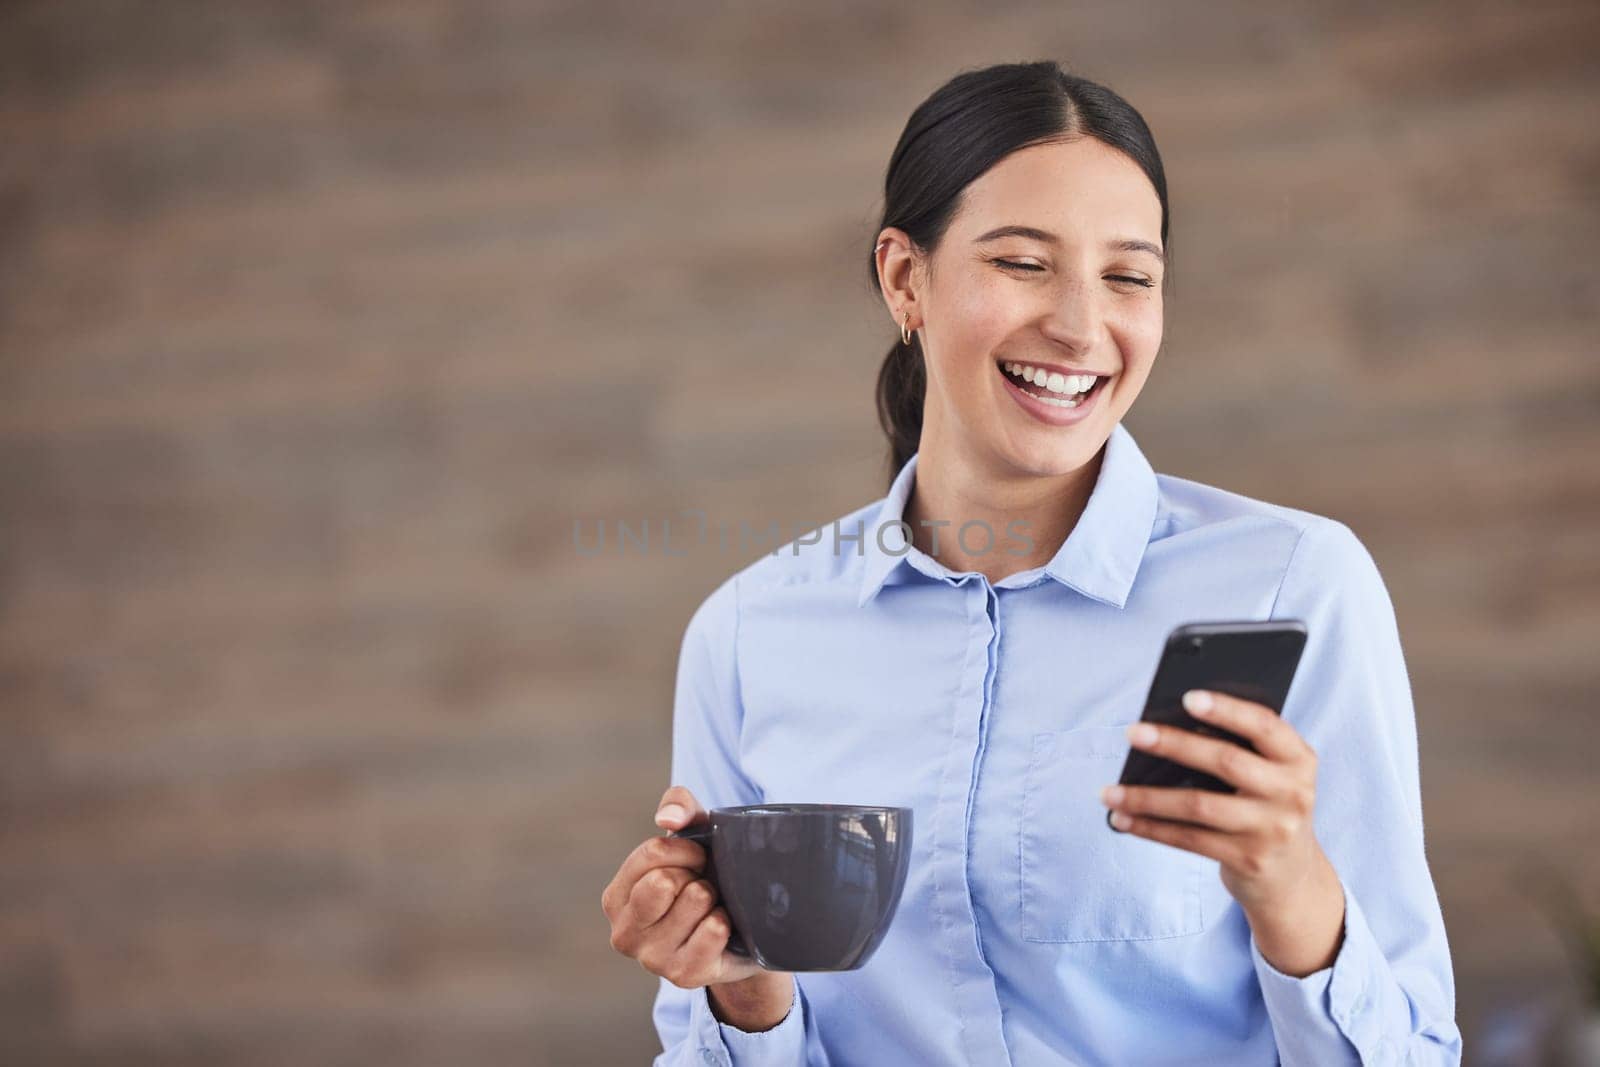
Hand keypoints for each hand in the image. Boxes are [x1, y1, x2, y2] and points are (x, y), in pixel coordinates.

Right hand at [601, 785, 793, 1029]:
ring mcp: (652, 959)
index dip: (685, 848)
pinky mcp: (684, 976)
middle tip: (702, 886)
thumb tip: (667, 818)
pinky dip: (726, 921)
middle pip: (665, 879)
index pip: (652, 853)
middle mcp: (624, 933)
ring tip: (711, 909)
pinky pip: (713, 929)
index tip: (698, 857)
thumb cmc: (708, 876)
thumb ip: (678, 807)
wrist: (742, 932)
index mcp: (616, 897)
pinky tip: (722, 929)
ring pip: (694, 900)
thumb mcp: (695, 833)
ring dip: (713, 898)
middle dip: (694, 874)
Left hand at [1098, 689, 1332, 914]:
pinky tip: (1122, 818)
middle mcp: (1292, 793)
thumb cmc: (1266, 805)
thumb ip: (1240, 749)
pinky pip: (1189, 839)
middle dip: (1174, 745)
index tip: (1187, 698)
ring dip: (1146, 797)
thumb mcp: (1272, 774)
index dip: (1227, 710)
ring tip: (1109, 791)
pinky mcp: (1248, 860)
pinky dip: (1150, 828)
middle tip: (1133, 732)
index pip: (1264, 726)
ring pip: (1198, 806)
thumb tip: (1168, 726)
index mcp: (1298, 759)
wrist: (1293, 876)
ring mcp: (1272, 830)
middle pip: (1225, 761)